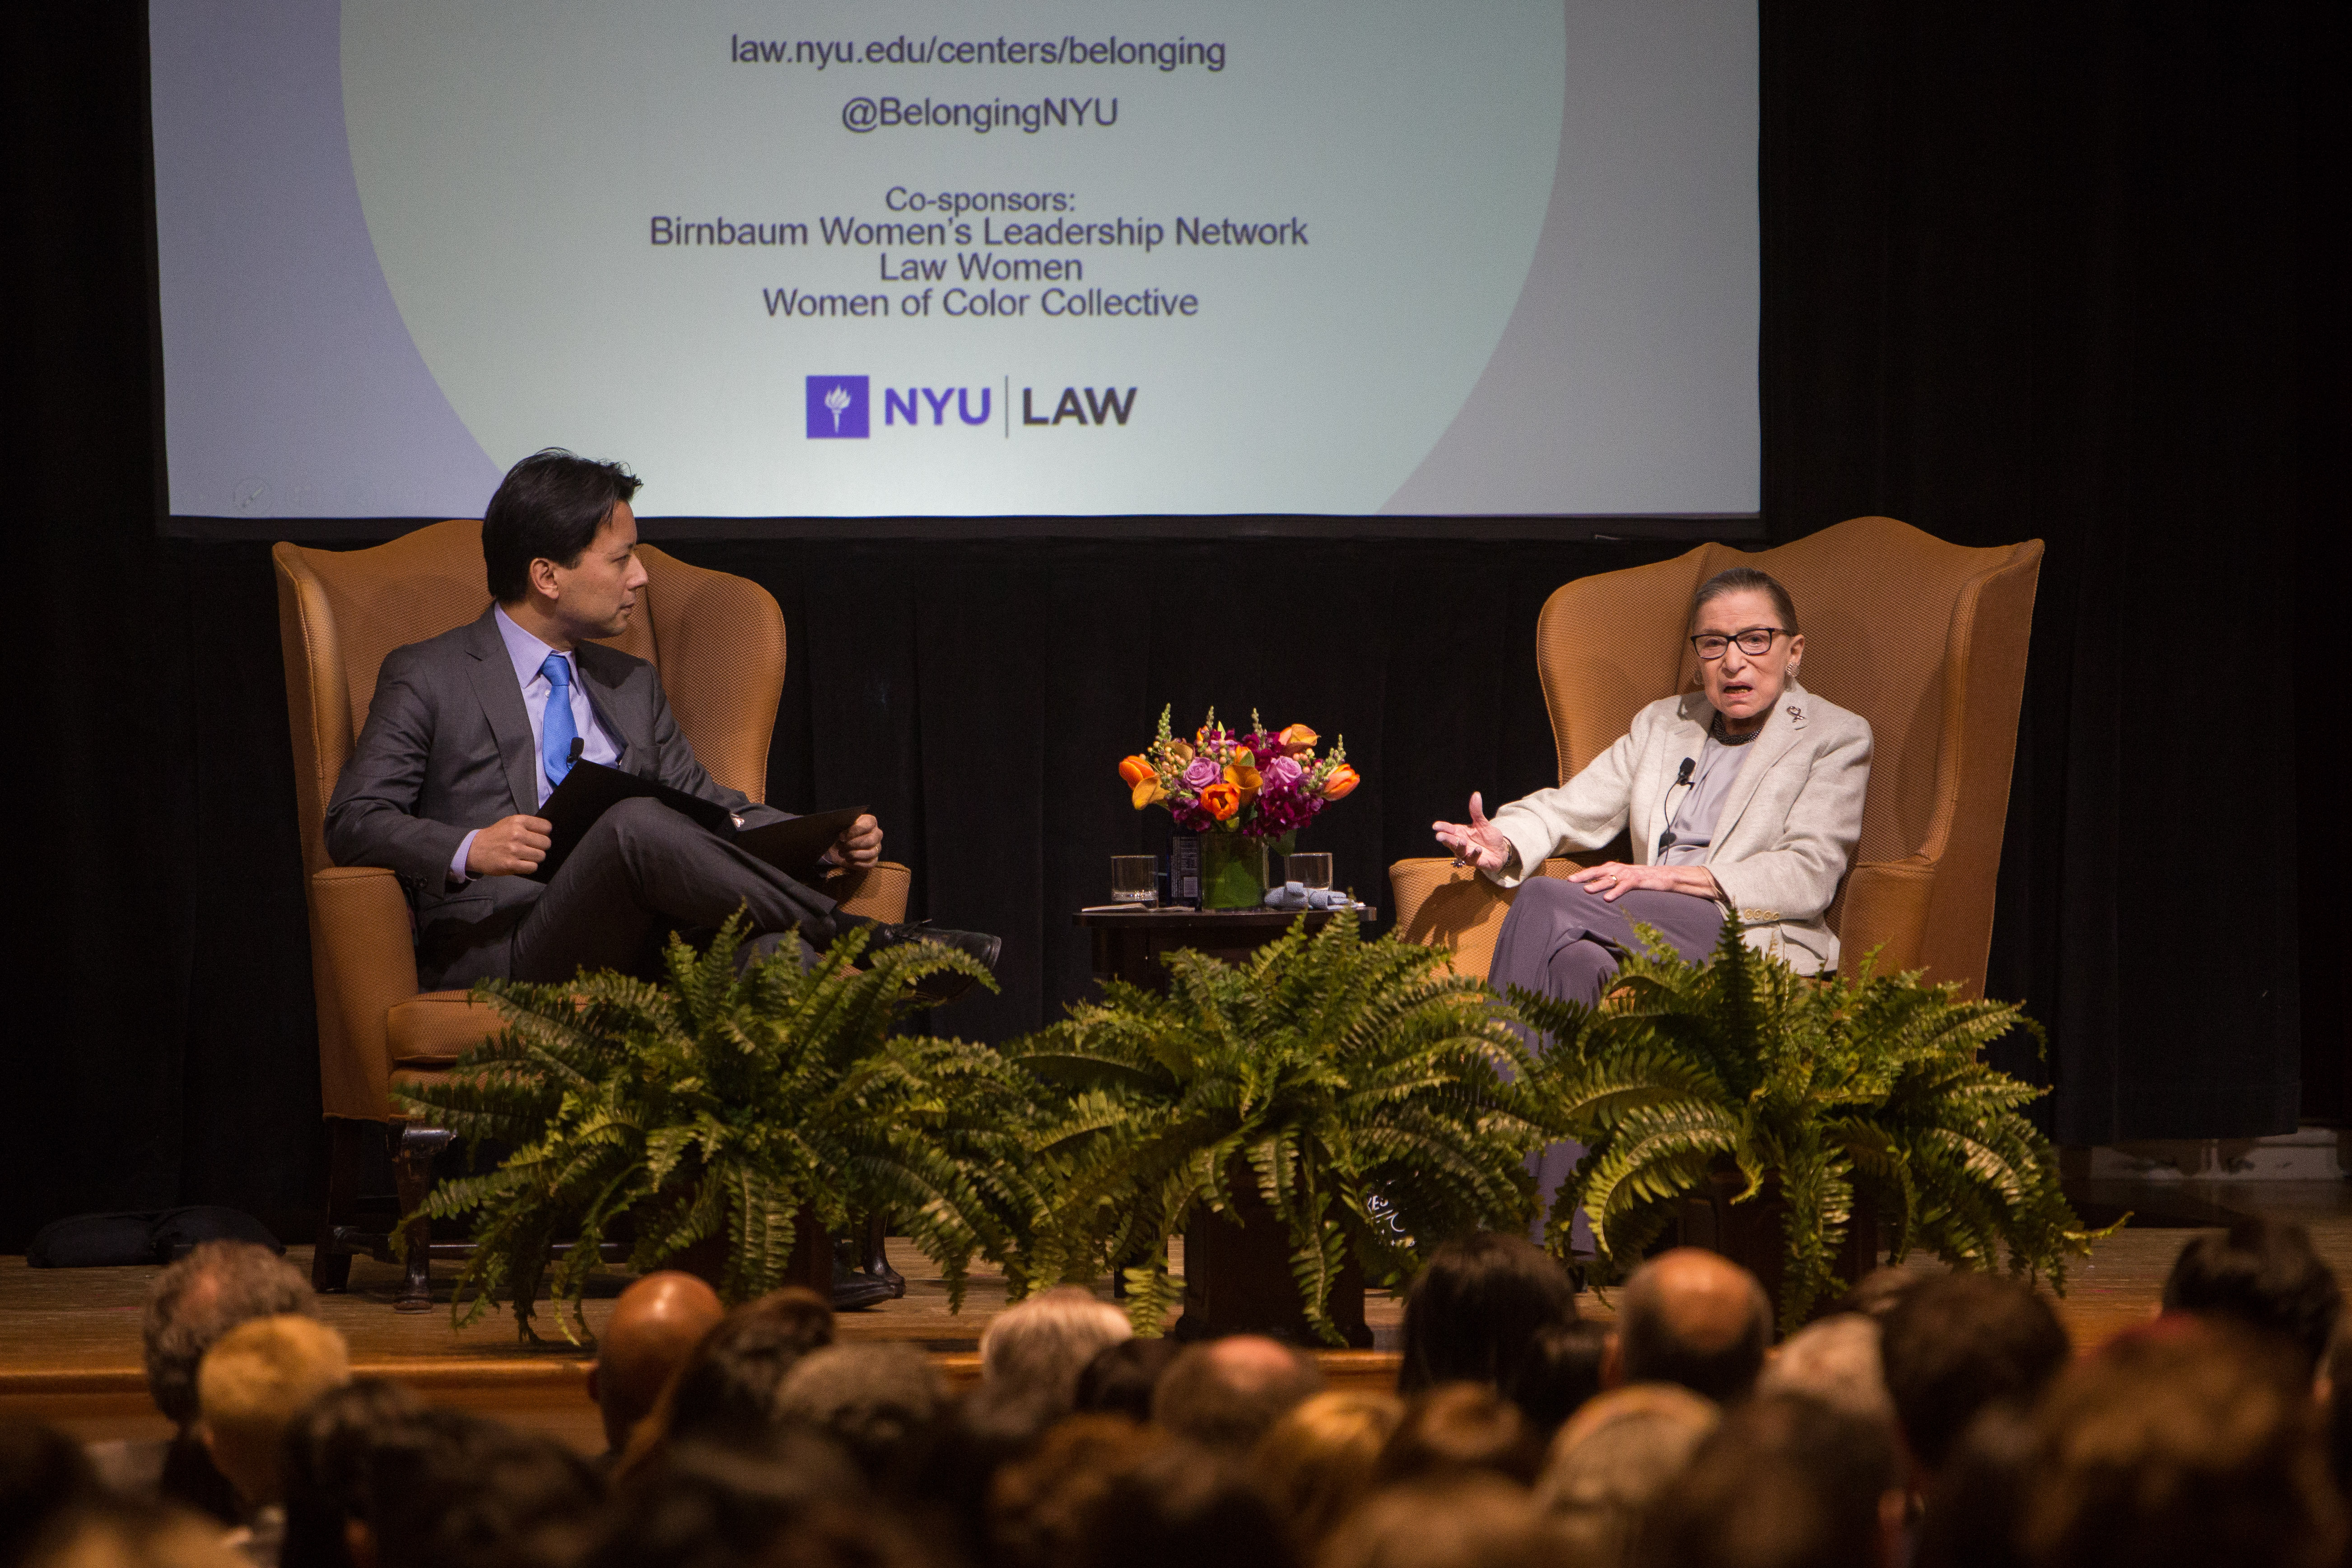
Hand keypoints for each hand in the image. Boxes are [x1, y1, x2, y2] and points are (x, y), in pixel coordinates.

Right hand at [467, 815, 551, 877]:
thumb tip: (547, 832)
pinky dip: (529, 867)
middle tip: (532, 848)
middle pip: (546, 843)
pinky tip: (522, 863)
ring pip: (541, 856)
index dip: (545, 833)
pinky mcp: (511, 864)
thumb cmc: (495, 836)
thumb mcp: (509, 823)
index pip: (546, 827)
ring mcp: (514, 850)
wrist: (475, 849)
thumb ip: (527, 825)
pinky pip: (533, 867)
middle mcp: (517, 834)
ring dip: (535, 858)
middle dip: (541, 847)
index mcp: (518, 821)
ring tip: (526, 856)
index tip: (540, 836)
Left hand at [826, 813, 882, 868]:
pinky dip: (857, 863)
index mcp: (871, 821)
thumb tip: (843, 836)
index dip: (854, 832)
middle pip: (870, 840)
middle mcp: (877, 834)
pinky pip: (869, 864)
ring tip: (842, 853)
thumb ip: (844, 827)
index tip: (841, 837)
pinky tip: (847, 860)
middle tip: (840, 846)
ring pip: (871, 853)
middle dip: (853, 844)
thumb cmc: (841, 832)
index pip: (867, 826)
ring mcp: (877, 848)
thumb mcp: (841, 825)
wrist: (838, 844)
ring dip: (853, 854)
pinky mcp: (873, 860)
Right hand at [1432, 792, 1512, 873]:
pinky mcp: (1475, 862)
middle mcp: (1461, 843)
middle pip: (1450, 841)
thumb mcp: (1483, 823)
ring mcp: (1467, 853)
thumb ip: (1477, 811)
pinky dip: (1474, 854)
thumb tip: (1476, 794)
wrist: (1501, 851)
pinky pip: (1472, 859)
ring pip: (1459, 851)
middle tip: (1439, 836)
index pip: (1449, 829)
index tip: (1435, 826)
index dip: (1442, 827)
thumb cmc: (1489, 837)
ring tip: (1462, 840)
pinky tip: (1478, 849)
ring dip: (1459, 846)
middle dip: (1445, 839)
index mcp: (1460, 832)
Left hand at [1568, 860, 1720, 902]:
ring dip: (1598, 884)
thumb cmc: (1643, 880)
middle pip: (1598, 871)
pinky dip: (1616, 892)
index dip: (1582, 874)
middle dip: (1584, 876)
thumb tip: (1596, 890)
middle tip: (1570, 881)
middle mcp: (1620, 869)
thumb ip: (1612, 883)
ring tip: (1586, 890)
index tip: (1568, 880)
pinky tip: (1608, 899)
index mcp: (1615, 868)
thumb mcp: (1625, 880)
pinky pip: (1625, 886)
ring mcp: (1629, 874)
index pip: (1595, 870)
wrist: (1666, 877)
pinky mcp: (1639, 880)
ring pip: (1610, 878)